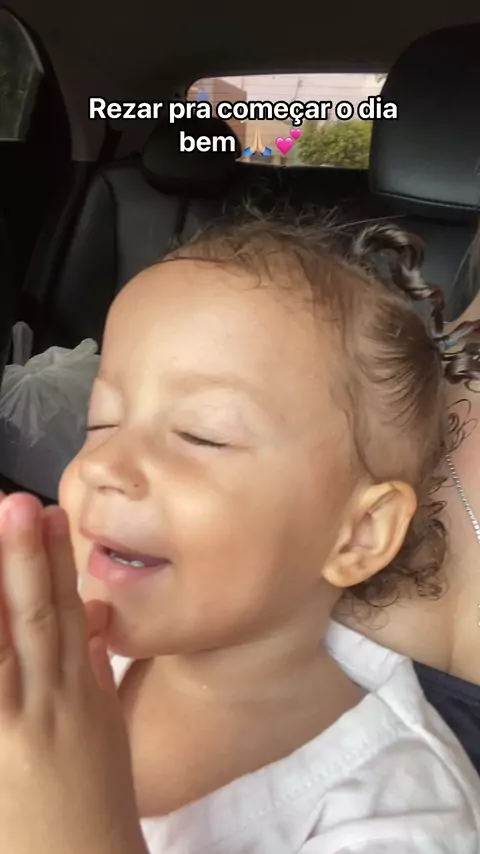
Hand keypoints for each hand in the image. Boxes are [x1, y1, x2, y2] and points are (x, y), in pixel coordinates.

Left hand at [0, 493, 146, 853]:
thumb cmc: (94, 808)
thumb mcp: (104, 731)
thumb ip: (95, 672)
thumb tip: (91, 623)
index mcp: (83, 692)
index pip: (70, 613)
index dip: (57, 561)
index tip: (48, 515)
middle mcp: (53, 701)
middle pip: (37, 618)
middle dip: (27, 559)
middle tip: (17, 504)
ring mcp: (18, 726)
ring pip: (6, 644)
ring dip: (2, 587)